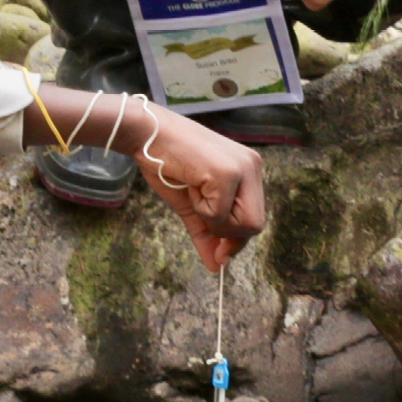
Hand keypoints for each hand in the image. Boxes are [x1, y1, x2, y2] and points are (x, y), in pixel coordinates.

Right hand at [130, 105, 265, 271]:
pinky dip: (201, 210)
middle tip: (200, 216)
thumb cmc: (167, 163)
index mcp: (249, 170)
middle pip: (255, 225)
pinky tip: (191, 185)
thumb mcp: (193, 205)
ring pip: (242, 224)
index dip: (235, 238)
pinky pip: (220, 214)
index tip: (218, 251)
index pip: (254, 218)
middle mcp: (253, 167)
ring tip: (194, 192)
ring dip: (212, 221)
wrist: (147, 134)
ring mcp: (243, 168)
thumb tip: (216, 267)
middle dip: (226, 234)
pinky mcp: (227, 172)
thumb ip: (208, 234)